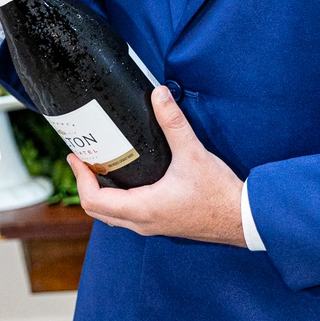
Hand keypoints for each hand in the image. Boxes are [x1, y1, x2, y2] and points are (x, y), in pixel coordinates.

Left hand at [69, 86, 245, 245]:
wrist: (243, 219)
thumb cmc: (218, 193)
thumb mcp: (193, 153)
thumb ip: (174, 123)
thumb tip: (159, 94)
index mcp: (143, 209)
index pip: (94, 201)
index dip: (79, 178)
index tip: (75, 157)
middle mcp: (142, 223)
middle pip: (97, 211)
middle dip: (84, 184)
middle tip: (82, 159)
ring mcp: (152, 226)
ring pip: (112, 216)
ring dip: (99, 193)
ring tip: (99, 166)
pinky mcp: (161, 223)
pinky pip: (127, 216)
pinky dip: (116, 200)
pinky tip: (125, 178)